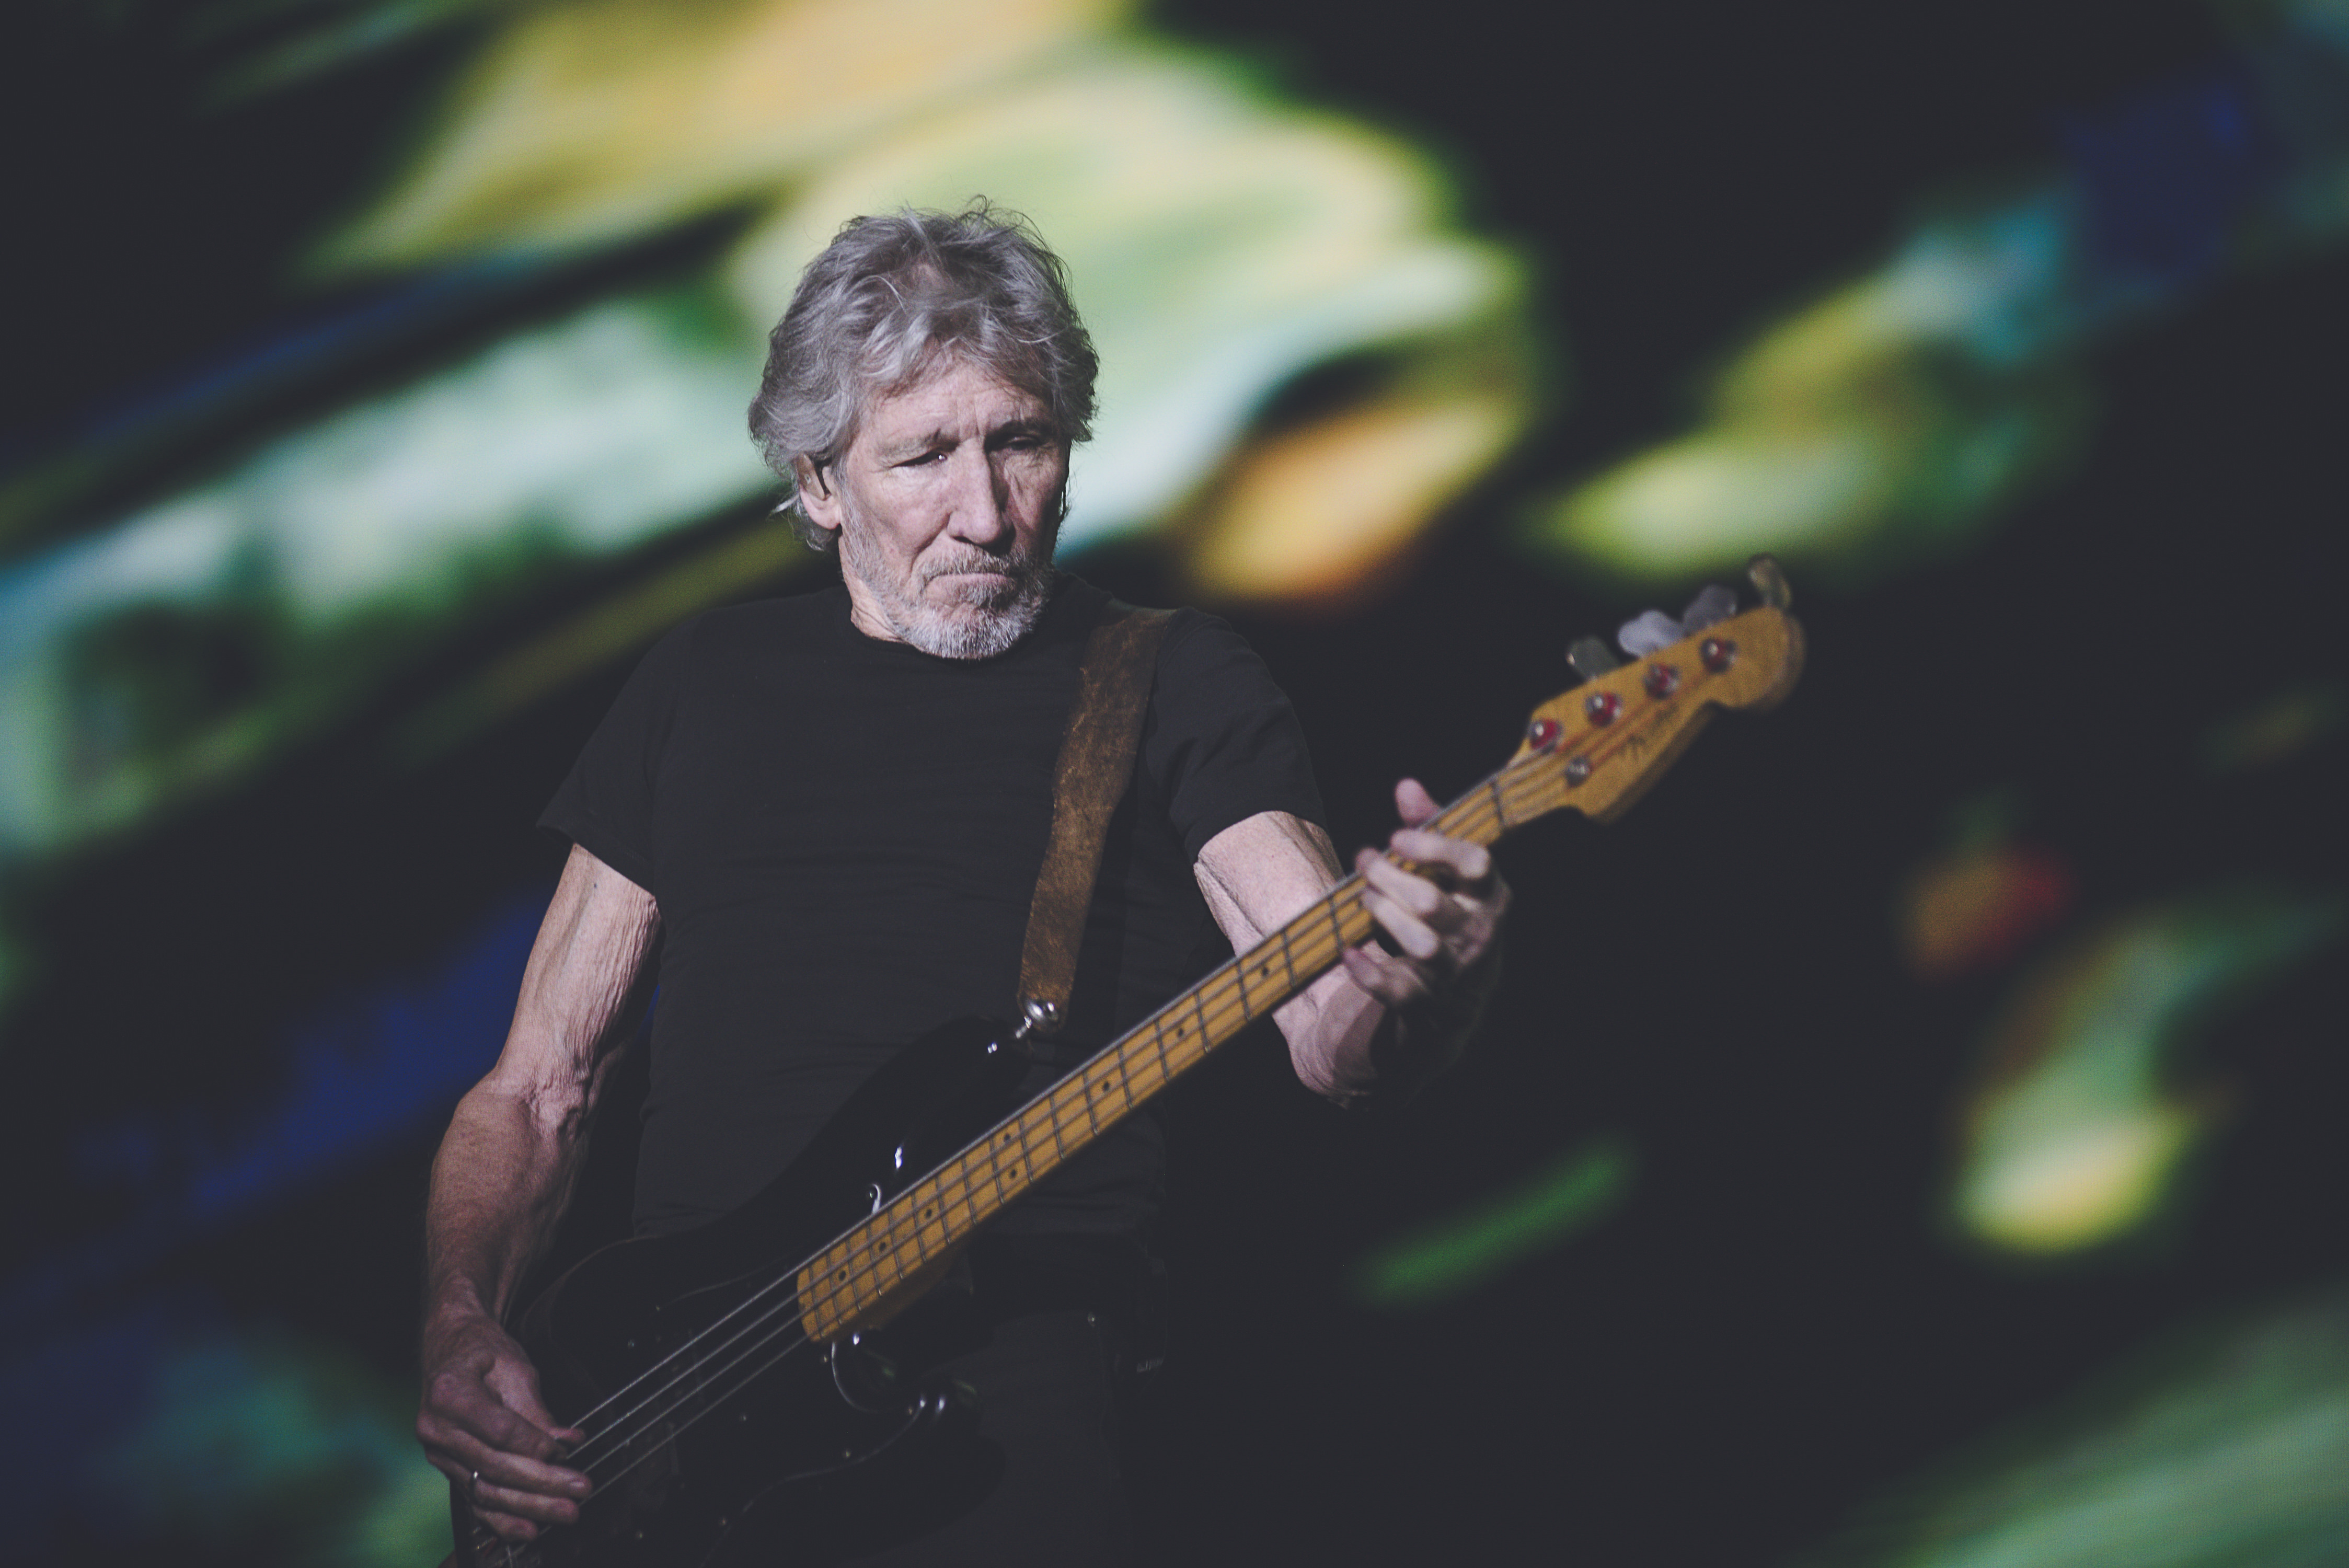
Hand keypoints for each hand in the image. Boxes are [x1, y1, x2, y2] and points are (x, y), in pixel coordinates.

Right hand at [417, 1307, 590, 1540]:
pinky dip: (502, 1520)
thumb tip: (568, 1441)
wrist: (450, 1349)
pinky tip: (531, 1529)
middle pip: (493, 1467)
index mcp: (450, 1393)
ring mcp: (438, 1453)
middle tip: (580, 1489)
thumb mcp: (514, 1366)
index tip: (565, 1451)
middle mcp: (435, 1428)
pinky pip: (474, 1501)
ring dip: (529, 1507)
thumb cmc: (483, 1351)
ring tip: (566, 1512)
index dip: (534, 1445)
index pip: (498, 1431)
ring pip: (484, 1491)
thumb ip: (537, 1410)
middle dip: (541, 1482)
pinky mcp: (446, 1469)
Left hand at [1343, 778, 1508, 1010]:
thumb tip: (1406, 785)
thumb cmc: (1453, 913)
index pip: (1476, 864)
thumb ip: (1430, 827)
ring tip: (1366, 899)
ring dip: (1384, 916)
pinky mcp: (1429, 1000)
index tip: (1397, 837)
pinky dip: (1369, 973)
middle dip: (1389, 879)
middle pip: (1431, 903)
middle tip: (1366, 863)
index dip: (1435, 847)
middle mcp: (1479, 932)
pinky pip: (1399, 990)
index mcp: (1490, 894)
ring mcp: (1455, 970)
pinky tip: (1349, 953)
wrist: (1462, 997)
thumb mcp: (1451, 872)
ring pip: (1422, 945)